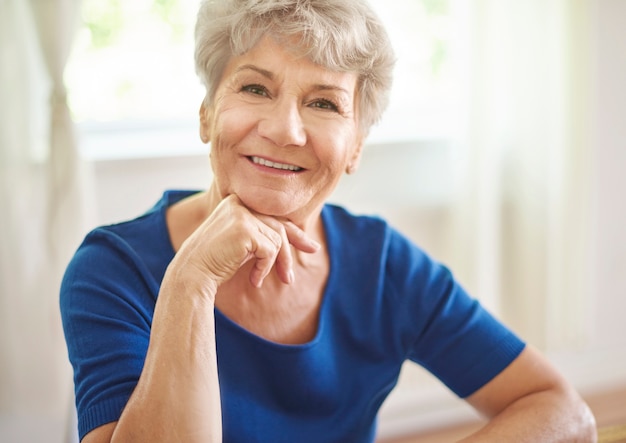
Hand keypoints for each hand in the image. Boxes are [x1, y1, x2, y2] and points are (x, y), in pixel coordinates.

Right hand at [174, 194, 319, 291]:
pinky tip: (254, 280)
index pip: (273, 216)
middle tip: (290, 278)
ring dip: (273, 265)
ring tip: (259, 280)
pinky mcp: (245, 229)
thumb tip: (298, 239)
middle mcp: (239, 203)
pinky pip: (270, 250)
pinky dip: (265, 268)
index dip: (295, 233)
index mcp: (237, 202)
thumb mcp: (243, 244)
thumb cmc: (215, 262)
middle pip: (278, 227)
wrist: (192, 273)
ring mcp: (242, 214)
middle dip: (290, 253)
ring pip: (277, 240)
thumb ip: (263, 235)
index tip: (311, 247)